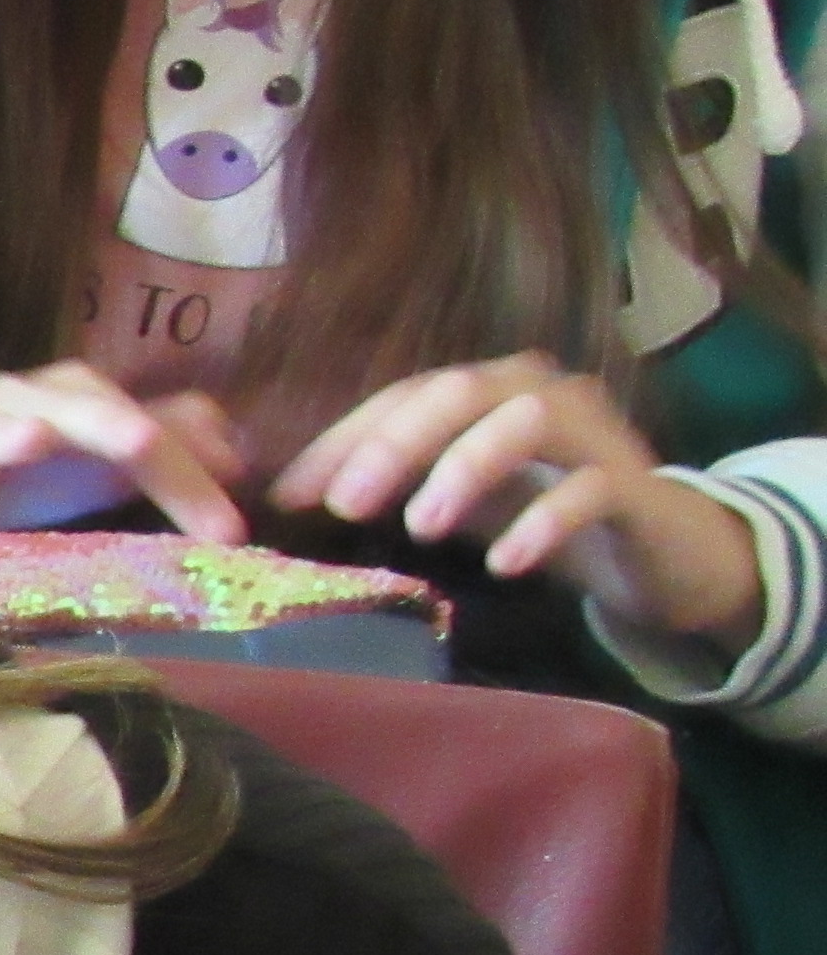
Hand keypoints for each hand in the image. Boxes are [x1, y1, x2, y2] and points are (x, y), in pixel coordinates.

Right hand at [0, 362, 250, 542]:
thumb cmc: (24, 469)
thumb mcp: (103, 461)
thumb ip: (170, 452)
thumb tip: (242, 450)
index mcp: (81, 405)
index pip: (148, 431)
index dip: (191, 476)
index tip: (233, 532)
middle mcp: (24, 405)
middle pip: (80, 413)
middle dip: (116, 432)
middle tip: (147, 451)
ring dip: (2, 430)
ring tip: (23, 438)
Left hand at [271, 352, 762, 657]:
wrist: (663, 553)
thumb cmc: (543, 516)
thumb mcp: (459, 501)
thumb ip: (392, 489)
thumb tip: (290, 504)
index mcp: (487, 391)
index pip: (404, 397)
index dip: (343, 441)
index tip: (290, 497)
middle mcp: (539, 393)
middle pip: (458, 393)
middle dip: (395, 445)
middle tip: (347, 504)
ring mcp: (593, 433)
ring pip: (526, 421)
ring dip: (466, 468)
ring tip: (423, 528)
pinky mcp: (636, 484)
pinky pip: (591, 488)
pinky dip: (543, 521)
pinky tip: (506, 563)